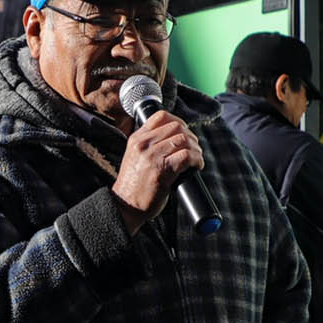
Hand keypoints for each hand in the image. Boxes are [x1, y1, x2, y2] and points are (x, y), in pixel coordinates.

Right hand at [112, 110, 203, 231]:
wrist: (126, 206)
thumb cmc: (133, 185)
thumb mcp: (135, 157)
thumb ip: (148, 145)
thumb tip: (174, 138)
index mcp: (137, 139)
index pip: (161, 116)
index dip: (179, 121)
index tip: (185, 132)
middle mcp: (144, 144)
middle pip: (176, 126)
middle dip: (190, 136)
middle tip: (194, 148)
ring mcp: (152, 156)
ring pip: (184, 140)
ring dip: (196, 149)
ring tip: (196, 158)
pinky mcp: (162, 170)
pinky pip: (186, 156)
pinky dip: (196, 160)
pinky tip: (196, 166)